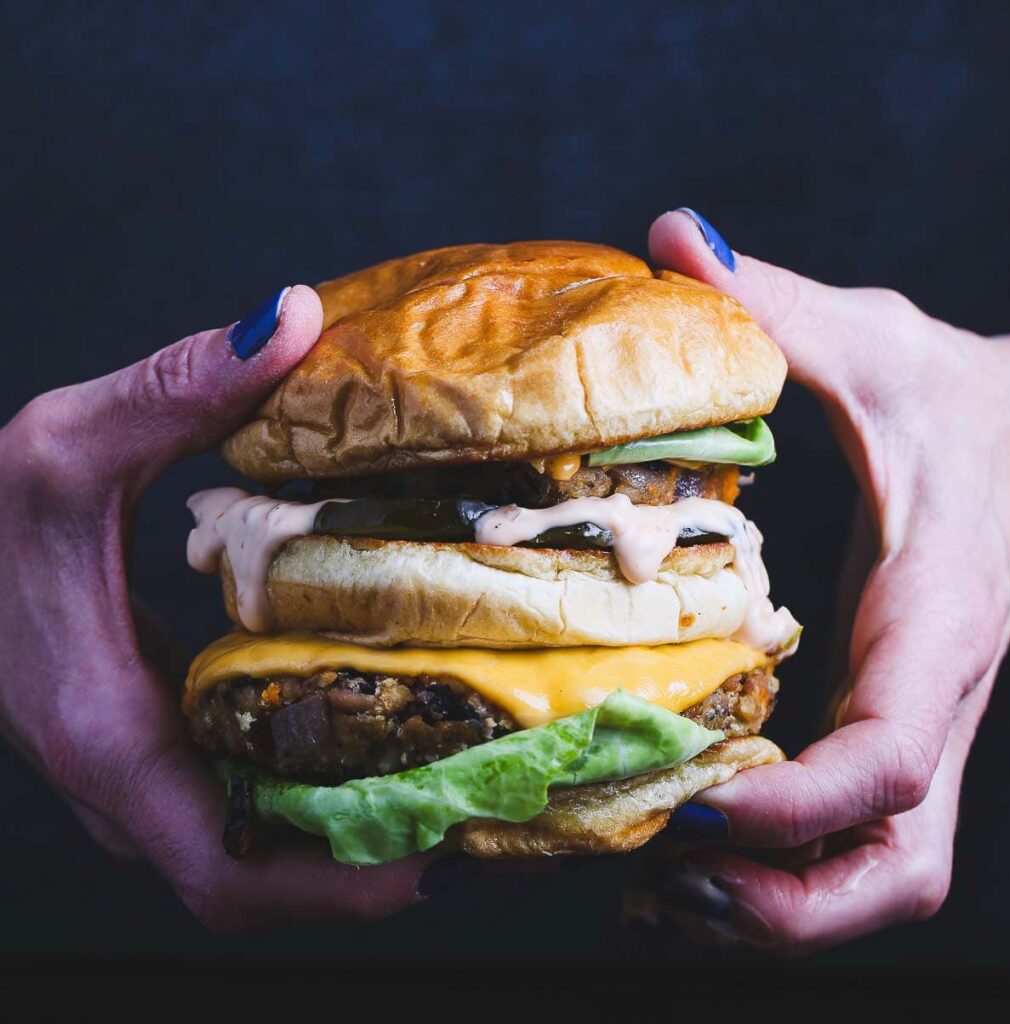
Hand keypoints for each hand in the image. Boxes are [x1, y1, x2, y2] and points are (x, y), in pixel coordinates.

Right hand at [0, 286, 435, 929]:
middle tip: (489, 810)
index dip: (334, 891)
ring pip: (261, 836)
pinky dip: (321, 776)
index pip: (222, 879)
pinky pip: (249, 785)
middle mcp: (133, 775)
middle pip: (266, 870)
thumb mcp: (63, 444)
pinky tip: (388, 722)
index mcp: (108, 738)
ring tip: (467, 776)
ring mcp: (147, 761)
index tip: (437, 862)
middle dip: (377, 861)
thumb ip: (177, 388)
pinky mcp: (160, 733)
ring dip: (360, 824)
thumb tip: (294, 319)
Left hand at [641, 208, 1009, 953]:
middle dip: (787, 907)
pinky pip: (843, 831)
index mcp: (939, 620)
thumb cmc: (963, 397)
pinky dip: (774, 867)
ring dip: (774, 908)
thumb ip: (783, 307)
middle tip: (660, 891)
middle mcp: (931, 694)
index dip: (796, 810)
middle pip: (897, 869)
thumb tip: (677, 239)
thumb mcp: (878, 345)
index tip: (690, 813)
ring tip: (652, 897)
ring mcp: (913, 720)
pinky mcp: (885, 717)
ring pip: (878, 873)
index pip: (888, 761)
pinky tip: (685, 848)